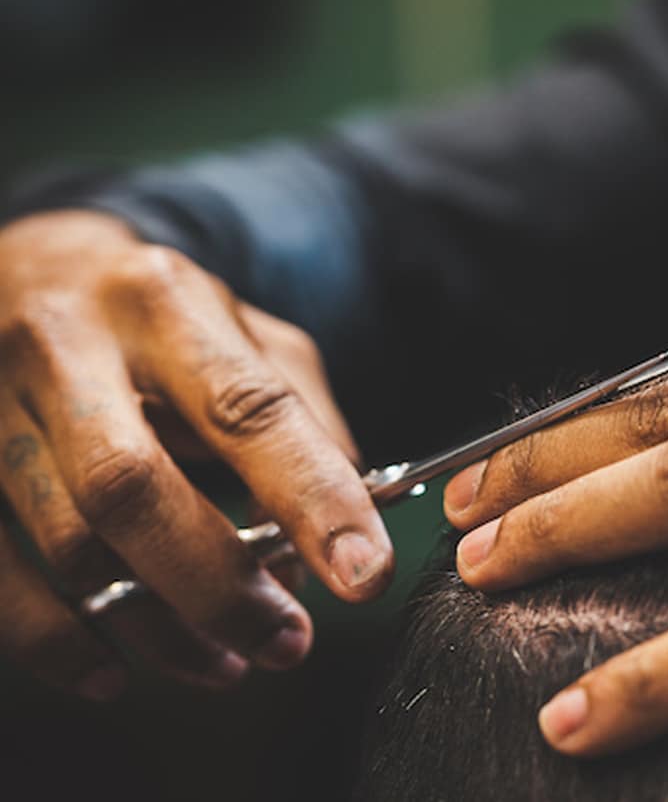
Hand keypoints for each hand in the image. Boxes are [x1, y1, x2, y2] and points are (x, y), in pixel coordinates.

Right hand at [0, 211, 392, 698]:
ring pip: (67, 546)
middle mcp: (66, 348)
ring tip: (226, 663)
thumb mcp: (244, 328)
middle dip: (219, 584)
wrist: (21, 266)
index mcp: (165, 304)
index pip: (249, 407)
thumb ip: (305, 412)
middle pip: (132, 487)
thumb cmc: (156, 315)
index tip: (363, 572)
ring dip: (157, 627)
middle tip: (287, 643)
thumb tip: (350, 515)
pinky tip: (114, 670)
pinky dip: (57, 640)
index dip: (314, 496)